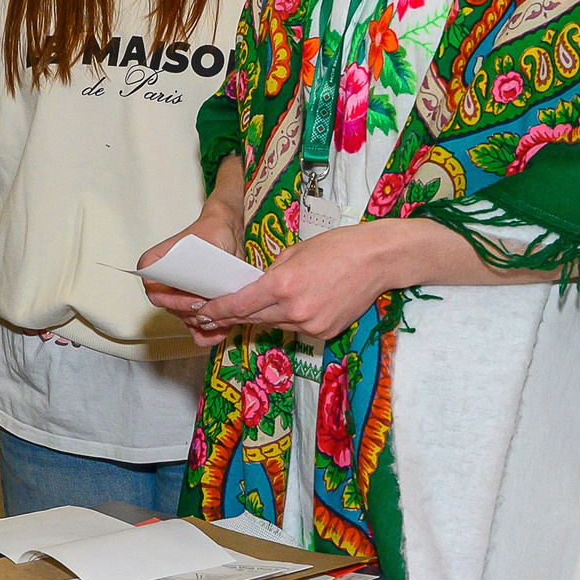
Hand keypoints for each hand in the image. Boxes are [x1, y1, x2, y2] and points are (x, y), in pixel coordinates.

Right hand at [138, 200, 245, 331]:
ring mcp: (178, 295)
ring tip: (224, 318)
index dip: (173, 300)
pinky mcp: (193, 305)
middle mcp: (163, 282)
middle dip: (193, 313)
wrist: (226, 232)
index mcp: (155, 263)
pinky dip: (207, 332)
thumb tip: (207, 289)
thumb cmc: (211, 232)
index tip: (195, 299)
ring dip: (203, 323)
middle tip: (214, 309)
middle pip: (171, 308)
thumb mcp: (207, 243)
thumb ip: (203, 265)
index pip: (154, 290)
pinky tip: (221, 330)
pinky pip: (194, 326)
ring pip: (185, 318)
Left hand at [188, 221, 406, 343]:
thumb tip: (254, 288)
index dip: (217, 310)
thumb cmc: (337, 247)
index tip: (202, 314)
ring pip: (274, 324)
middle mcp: (294, 310)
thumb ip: (271, 274)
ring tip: (249, 309)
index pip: (239, 304)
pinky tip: (290, 308)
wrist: (378, 259)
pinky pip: (296, 328)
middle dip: (232, 316)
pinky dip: (288, 319)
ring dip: (261, 317)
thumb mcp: (294, 252)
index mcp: (282, 286)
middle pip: (253, 318)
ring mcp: (311, 325)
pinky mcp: (324, 333)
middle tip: (212, 316)